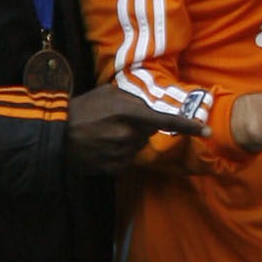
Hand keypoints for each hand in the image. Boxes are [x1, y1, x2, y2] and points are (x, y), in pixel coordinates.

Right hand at [64, 81, 194, 173]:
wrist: (54, 135)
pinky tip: (102, 146)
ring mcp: (119, 153)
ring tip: (104, 133)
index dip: (188, 127)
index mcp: (128, 113)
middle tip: (116, 120)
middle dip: (139, 127)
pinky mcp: (112, 168)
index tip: (207, 132)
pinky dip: (119, 153)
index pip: (166, 121)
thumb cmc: (81, 109)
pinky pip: (126, 160)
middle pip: (149, 133)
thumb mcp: (107, 94)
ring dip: (128, 140)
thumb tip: (150, 104)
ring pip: (137, 147)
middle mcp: (127, 135)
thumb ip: (132, 98)